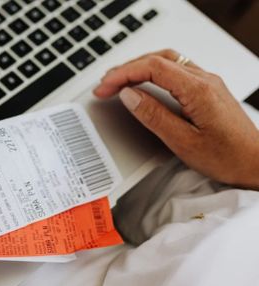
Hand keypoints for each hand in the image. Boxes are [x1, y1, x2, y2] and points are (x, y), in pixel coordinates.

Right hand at [94, 49, 258, 189]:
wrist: (255, 164)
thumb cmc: (227, 157)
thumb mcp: (183, 142)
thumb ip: (154, 116)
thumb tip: (130, 96)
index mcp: (198, 90)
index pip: (153, 68)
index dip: (123, 74)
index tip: (105, 87)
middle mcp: (205, 80)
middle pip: (158, 59)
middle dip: (127, 69)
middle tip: (105, 85)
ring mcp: (208, 83)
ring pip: (168, 60)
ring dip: (140, 67)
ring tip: (119, 81)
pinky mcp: (208, 90)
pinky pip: (176, 70)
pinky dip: (153, 72)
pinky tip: (144, 83)